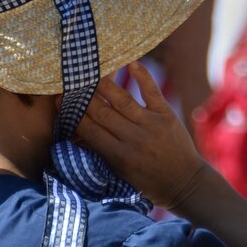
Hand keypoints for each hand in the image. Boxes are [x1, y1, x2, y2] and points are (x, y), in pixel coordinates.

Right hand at [75, 61, 206, 210]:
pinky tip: (131, 63)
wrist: (185, 183)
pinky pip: (152, 92)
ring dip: (104, 85)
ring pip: (122, 100)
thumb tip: (75, 135)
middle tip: (70, 83)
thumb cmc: (149, 181)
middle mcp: (134, 138)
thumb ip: (100, 152)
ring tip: (92, 73)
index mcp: (119, 155)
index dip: (74, 115)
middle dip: (84, 98)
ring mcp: (151, 125)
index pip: (90, 130)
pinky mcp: (166, 115)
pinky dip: (142, 76)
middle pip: (102, 113)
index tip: (60, 101)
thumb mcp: (121, 172)